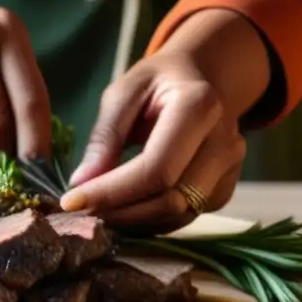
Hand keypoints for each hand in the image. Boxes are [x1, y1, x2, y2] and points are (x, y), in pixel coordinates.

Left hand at [60, 9, 272, 228]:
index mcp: (199, 107)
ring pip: (179, 216)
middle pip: (170, 200)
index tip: (71, 201)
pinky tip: (124, 208)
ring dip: (133, 221)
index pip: (156, 169)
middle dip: (120, 212)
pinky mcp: (224, 190)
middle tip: (79, 211)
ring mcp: (230, 169)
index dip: (112, 193)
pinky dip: (150, 220)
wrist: (200, 80)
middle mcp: (225, 142)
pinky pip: (185, 217)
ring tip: (97, 210)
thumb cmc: (157, 82)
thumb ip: (105, 136)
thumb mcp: (123, 92)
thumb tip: (83, 182)